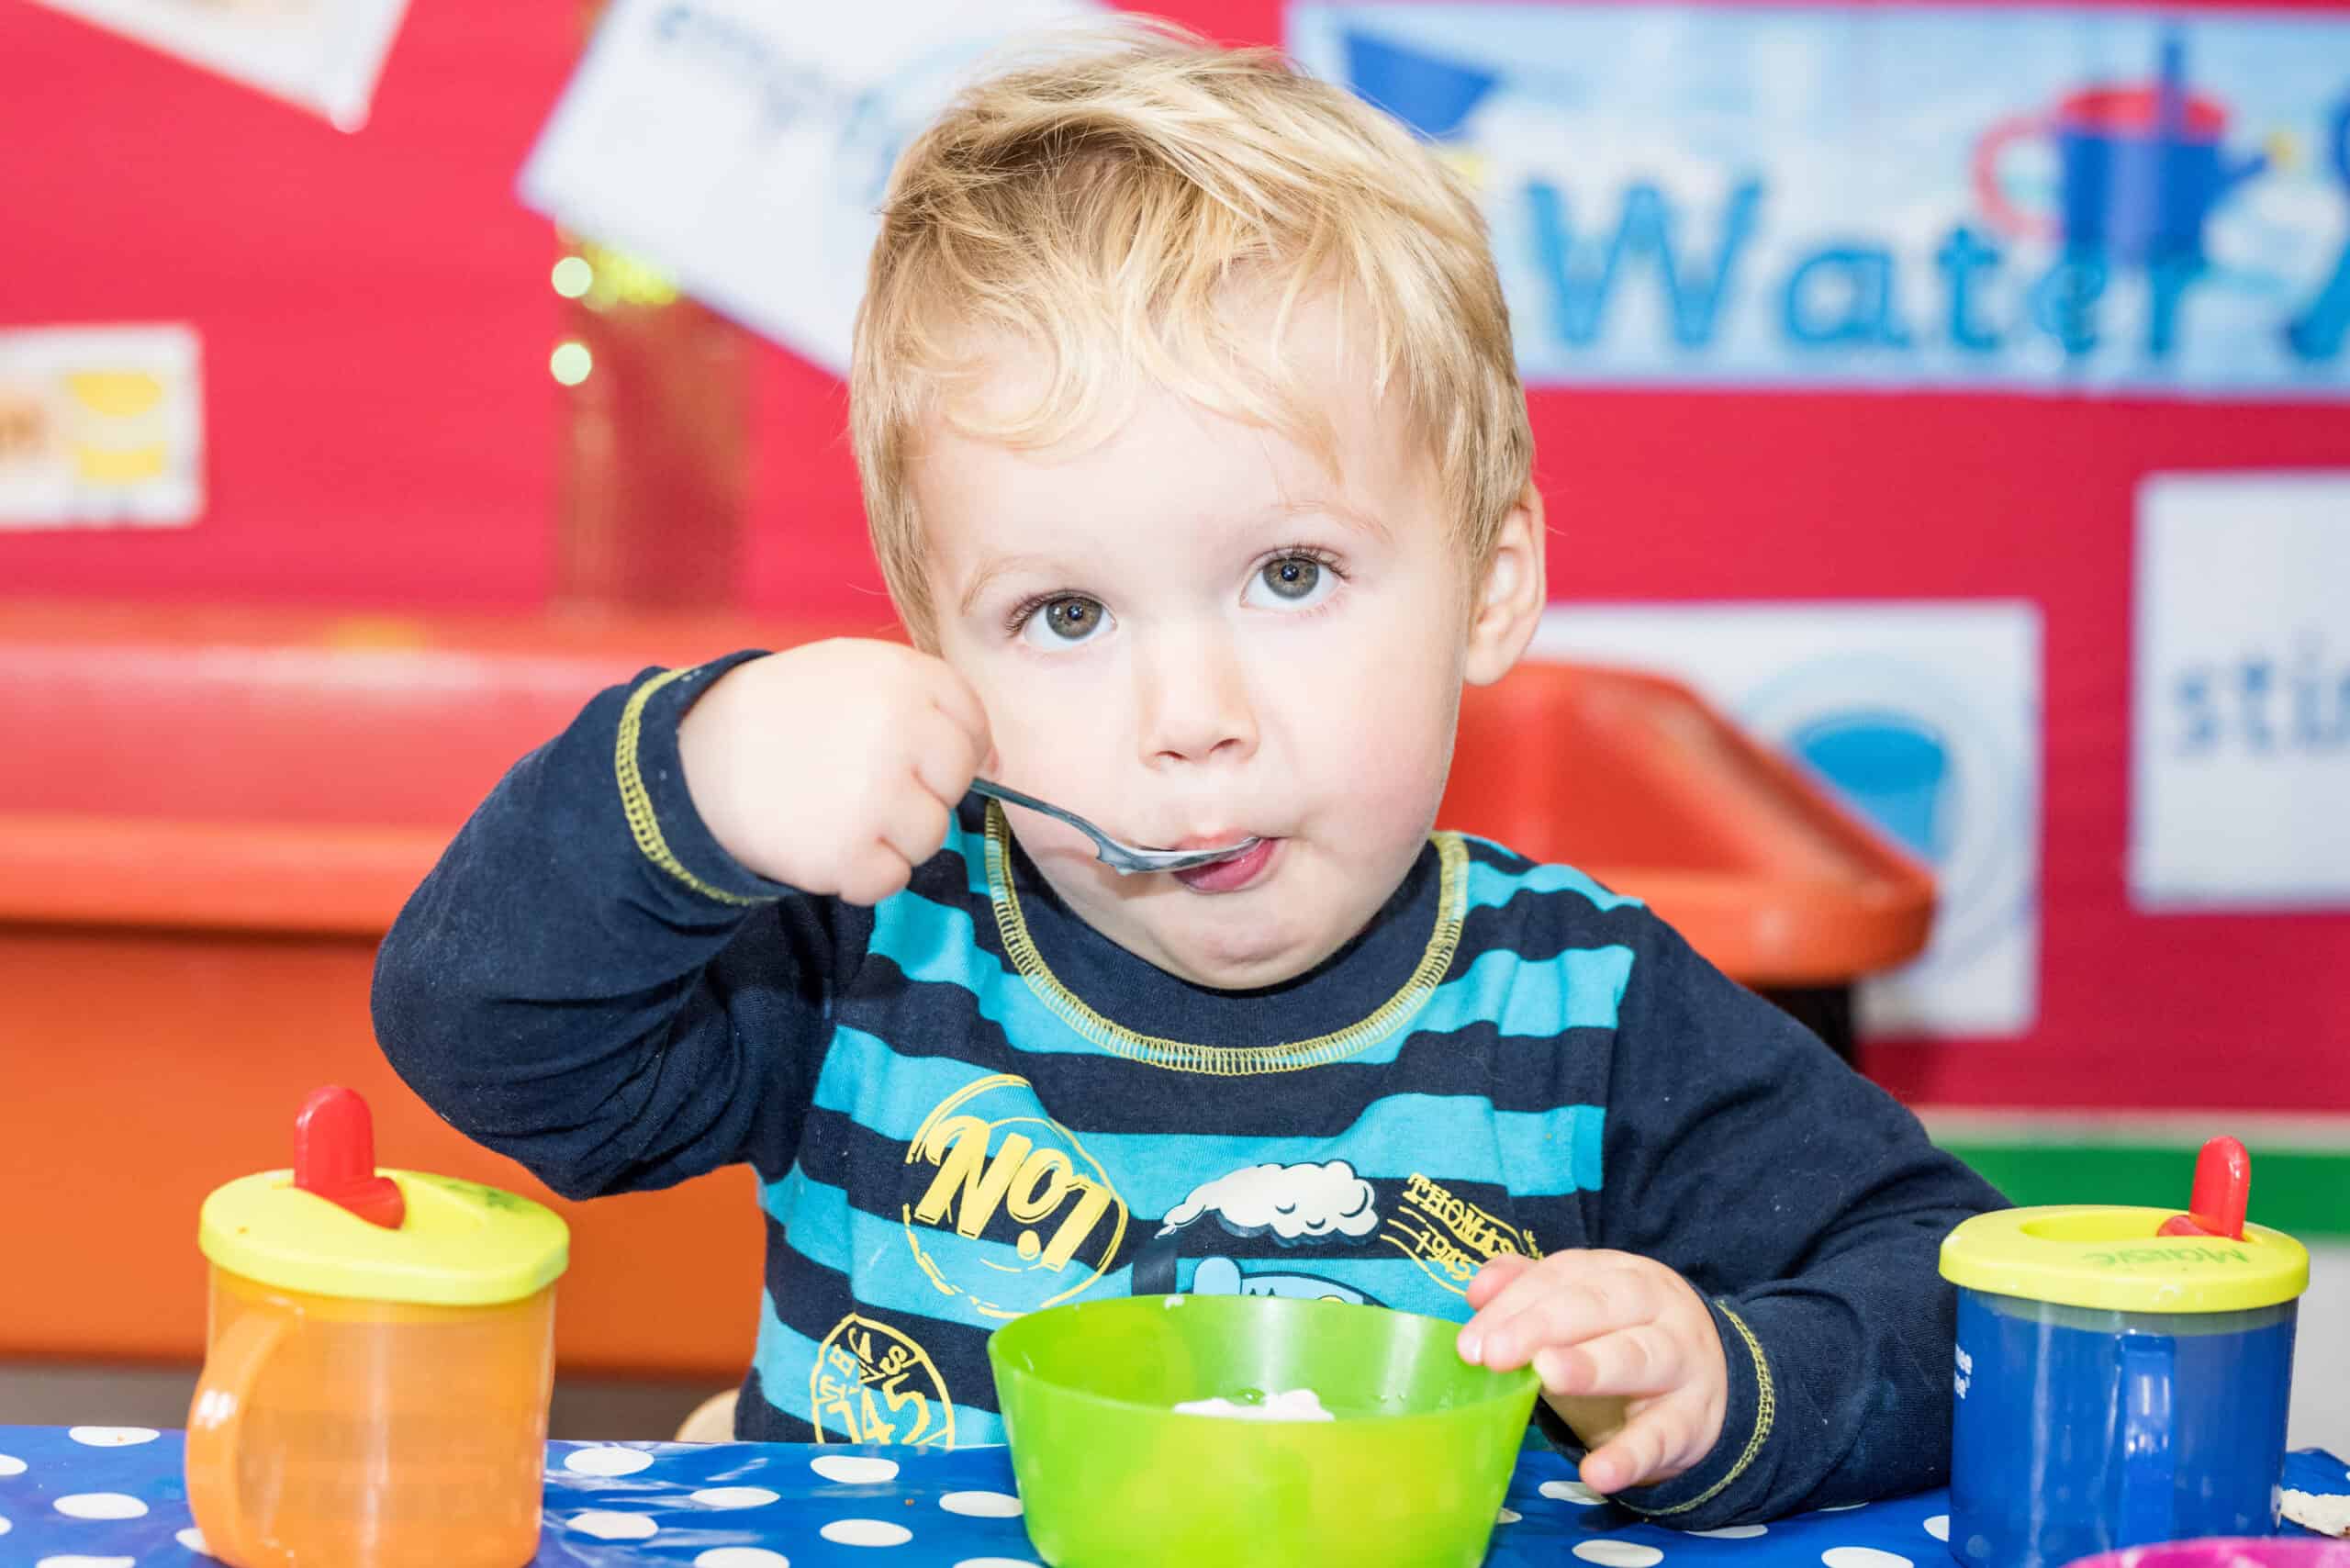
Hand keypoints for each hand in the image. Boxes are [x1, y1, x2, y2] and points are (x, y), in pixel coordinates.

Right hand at [677, 639, 991, 903]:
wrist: (693, 760)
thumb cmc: (785, 715)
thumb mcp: (852, 672)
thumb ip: (924, 700)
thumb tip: (993, 758)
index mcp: (905, 676)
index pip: (972, 724)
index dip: (949, 747)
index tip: (910, 756)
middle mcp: (900, 730)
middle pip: (956, 782)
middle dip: (921, 791)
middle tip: (864, 786)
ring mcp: (876, 794)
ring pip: (929, 836)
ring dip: (891, 836)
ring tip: (837, 812)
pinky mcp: (849, 853)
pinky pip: (891, 879)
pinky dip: (862, 874)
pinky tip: (824, 843)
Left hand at [1457, 1250, 1728, 1495]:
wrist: (1718, 1380)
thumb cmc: (1627, 1337)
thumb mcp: (1583, 1307)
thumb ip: (1528, 1291)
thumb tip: (1477, 1290)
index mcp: (1619, 1274)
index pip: (1562, 1277)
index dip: (1514, 1305)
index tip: (1471, 1343)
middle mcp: (1655, 1306)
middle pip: (1597, 1306)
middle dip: (1542, 1326)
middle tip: (1494, 1355)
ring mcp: (1681, 1360)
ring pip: (1638, 1357)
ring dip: (1591, 1366)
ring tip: (1547, 1377)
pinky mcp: (1694, 1419)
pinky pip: (1662, 1437)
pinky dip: (1630, 1456)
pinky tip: (1596, 1473)